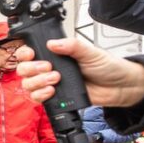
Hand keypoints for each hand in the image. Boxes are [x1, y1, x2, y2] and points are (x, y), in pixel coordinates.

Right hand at [14, 36, 143, 107]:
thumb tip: (52, 43)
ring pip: (28, 85)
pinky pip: (36, 99)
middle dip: (32, 69)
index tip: (32, 54)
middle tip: (49, 68)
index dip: (25, 54)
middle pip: (23, 70)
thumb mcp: (90, 52)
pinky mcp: (55, 98)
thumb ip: (72, 46)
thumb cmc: (107, 67)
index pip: (29, 53)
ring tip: (55, 80)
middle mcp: (49, 69)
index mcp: (55, 54)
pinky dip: (40, 95)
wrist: (119, 87)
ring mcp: (50, 84)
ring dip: (37, 82)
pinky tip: (52, 92)